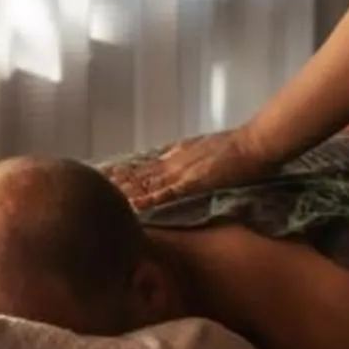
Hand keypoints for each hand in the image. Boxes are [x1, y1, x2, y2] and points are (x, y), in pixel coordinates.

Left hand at [116, 127, 279, 210]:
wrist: (255, 143)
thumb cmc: (240, 149)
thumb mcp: (209, 149)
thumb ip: (192, 157)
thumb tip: (180, 167)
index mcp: (179, 154)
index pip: (147, 164)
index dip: (126, 170)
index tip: (107, 174)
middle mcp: (175, 161)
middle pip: (140, 172)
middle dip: (118, 179)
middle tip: (94, 184)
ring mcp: (182, 170)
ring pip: (147, 182)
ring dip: (126, 189)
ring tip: (104, 194)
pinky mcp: (192, 181)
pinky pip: (166, 192)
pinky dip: (149, 199)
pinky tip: (134, 205)